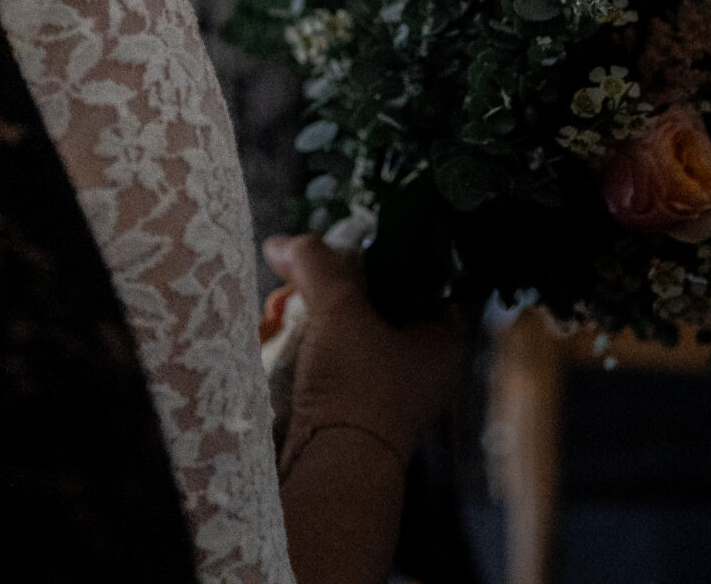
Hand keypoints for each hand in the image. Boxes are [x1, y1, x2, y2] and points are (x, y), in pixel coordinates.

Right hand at [264, 235, 462, 465]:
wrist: (335, 467)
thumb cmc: (358, 386)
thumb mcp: (339, 310)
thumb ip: (314, 263)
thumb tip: (281, 242)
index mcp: (441, 340)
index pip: (411, 278)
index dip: (370, 260)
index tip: (333, 258)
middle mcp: (420, 366)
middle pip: (364, 304)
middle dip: (318, 295)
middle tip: (291, 290)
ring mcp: (384, 392)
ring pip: (338, 334)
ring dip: (299, 320)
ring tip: (273, 317)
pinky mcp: (350, 411)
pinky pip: (323, 364)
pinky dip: (295, 350)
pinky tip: (269, 342)